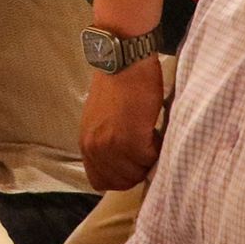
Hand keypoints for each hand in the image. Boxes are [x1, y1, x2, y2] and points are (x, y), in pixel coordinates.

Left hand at [80, 57, 164, 191]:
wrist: (124, 62)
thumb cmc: (117, 84)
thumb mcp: (100, 119)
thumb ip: (105, 142)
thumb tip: (121, 161)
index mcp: (86, 144)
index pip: (100, 181)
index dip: (120, 176)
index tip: (132, 162)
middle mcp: (95, 148)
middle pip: (122, 181)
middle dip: (138, 168)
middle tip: (146, 147)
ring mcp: (113, 146)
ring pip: (138, 172)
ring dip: (149, 159)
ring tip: (150, 136)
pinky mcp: (133, 140)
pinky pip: (150, 158)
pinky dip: (158, 148)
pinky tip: (155, 130)